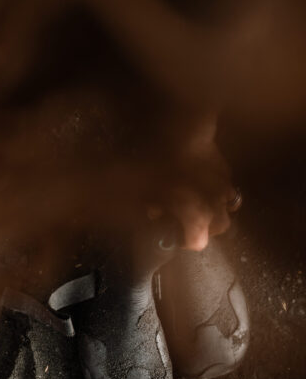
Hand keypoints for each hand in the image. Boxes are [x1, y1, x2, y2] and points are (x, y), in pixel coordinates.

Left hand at [150, 115, 238, 250]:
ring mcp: (225, 188)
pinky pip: (228, 190)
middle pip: (219, 228)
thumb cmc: (163, 166)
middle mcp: (215, 205)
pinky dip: (220, 193)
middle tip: (189, 223)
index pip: (198, 242)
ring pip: (229, 210)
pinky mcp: (227, 173)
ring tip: (203, 207)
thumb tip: (155, 213)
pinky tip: (207, 186)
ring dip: (217, 212)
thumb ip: (154, 208)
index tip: (176, 237)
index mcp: (196, 215)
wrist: (185, 136)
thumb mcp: (149, 190)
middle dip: (206, 229)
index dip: (186, 242)